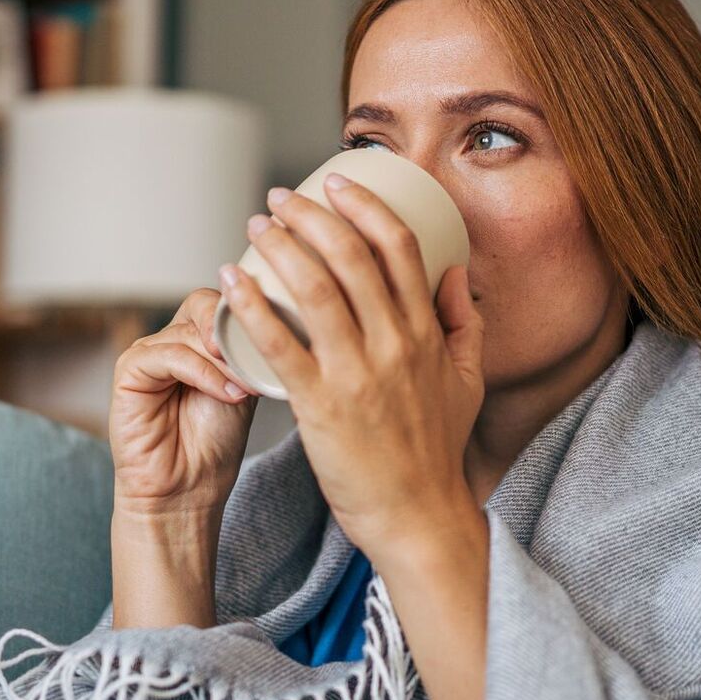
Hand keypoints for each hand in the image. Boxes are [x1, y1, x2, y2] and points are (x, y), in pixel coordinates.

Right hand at [109, 288, 260, 520]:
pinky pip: (168, 355)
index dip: (247, 313)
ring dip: (224, 361)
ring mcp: (147, 354)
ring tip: (244, 388)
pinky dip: (203, 373)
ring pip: (189, 332)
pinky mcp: (128, 371)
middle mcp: (169, 341)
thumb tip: (272, 320)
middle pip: (203, 306)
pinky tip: (226, 394)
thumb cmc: (213, 445)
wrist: (187, 490)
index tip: (278, 335)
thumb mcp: (244, 387)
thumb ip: (248, 353)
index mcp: (196, 340)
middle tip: (258, 358)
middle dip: (234, 332)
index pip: (219, 301)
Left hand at [217, 173, 484, 557]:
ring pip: (315, 290)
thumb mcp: (469, 382)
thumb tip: (456, 273)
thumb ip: (466, 324)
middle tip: (280, 198)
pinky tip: (231, 281)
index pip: (400, 248)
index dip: (366, 206)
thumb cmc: (436, 453)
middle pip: (351, 257)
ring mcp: (358, 375)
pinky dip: (253, 307)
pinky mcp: (322, 407)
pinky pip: (280, 346)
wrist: (418, 517)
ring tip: (256, 226)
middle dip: (312, 215)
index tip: (337, 181)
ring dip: (281, 248)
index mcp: (427, 334)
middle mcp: (395, 346)